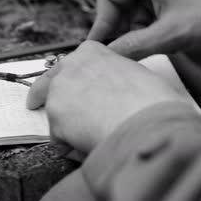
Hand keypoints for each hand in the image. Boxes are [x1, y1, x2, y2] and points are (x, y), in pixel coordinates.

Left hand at [26, 41, 193, 152]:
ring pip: (57, 115)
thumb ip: (116, 78)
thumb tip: (117, 92)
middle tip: (48, 110)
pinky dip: (72, 148)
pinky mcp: (54, 116)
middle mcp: (70, 65)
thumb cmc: (151, 100)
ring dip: (70, 129)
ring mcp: (59, 90)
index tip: (71, 91)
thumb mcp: (136, 75)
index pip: (72, 66)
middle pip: (52, 86)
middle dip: (51, 100)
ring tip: (97, 137)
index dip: (72, 82)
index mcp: (91, 51)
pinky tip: (92, 147)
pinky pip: (60, 140)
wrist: (146, 119)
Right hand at [88, 0, 200, 59]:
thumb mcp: (169, 37)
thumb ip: (133, 46)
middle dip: (118, 27)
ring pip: (131, 6)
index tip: (99, 46)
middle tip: (116, 52)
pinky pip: (144, 8)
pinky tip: (150, 41)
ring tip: (139, 48)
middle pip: (118, 0)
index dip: (102, 22)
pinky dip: (144, 26)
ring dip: (132, 28)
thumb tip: (107, 55)